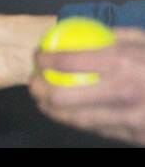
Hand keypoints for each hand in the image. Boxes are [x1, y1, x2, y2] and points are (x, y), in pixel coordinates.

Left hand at [29, 27, 144, 144]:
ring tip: (43, 100)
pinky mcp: (136, 138)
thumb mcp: (143, 40)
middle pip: (61, 98)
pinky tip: (70, 113)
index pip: (66, 62)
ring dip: (52, 110)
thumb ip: (112, 36)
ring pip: (76, 120)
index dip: (43, 60)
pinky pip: (99, 130)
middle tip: (33, 83)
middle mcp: (123, 93)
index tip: (37, 57)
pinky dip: (81, 121)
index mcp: (123, 63)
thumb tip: (77, 28)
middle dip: (38, 90)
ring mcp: (130, 120)